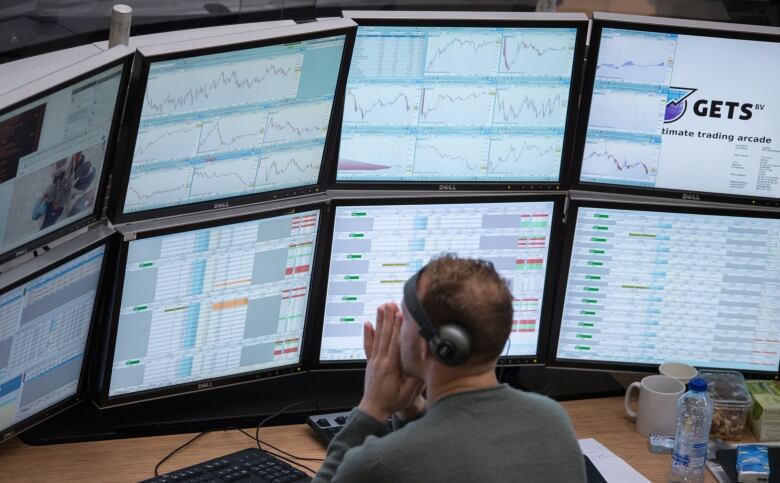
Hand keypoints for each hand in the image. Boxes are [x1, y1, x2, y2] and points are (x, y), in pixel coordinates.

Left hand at [358, 303, 424, 422]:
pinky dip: (368, 334)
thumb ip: (416, 378)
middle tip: (390, 304)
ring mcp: (374, 360)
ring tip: (381, 308)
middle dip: (389, 318)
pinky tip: (367, 324)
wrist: (374, 409)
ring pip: (377, 337)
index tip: (400, 314)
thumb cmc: (392, 402)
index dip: (398, 327)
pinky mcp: (371, 362)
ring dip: (380, 321)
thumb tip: (425, 364)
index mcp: (390, 366)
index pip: (395, 342)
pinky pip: (369, 345)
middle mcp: (380, 360)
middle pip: (385, 335)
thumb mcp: (408, 392)